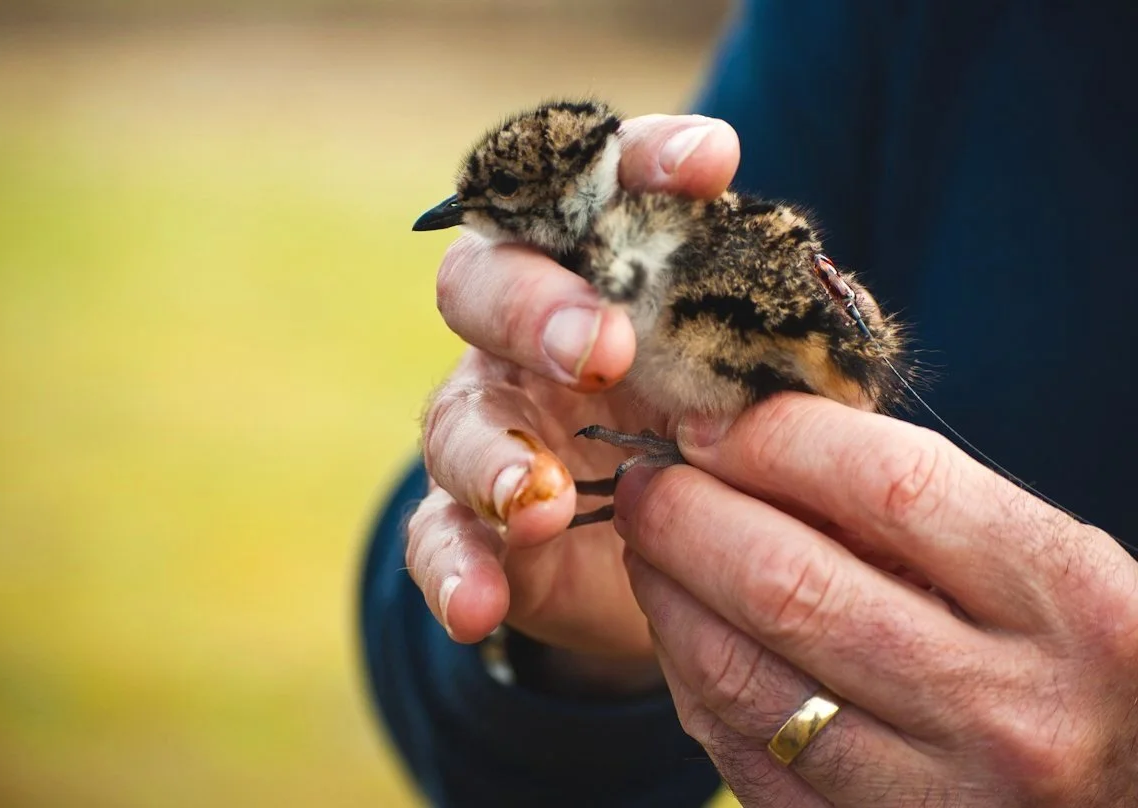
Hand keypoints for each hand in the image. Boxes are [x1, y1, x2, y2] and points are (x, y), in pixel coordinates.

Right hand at [406, 114, 740, 671]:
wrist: (673, 559)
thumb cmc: (718, 438)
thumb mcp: (762, 389)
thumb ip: (783, 349)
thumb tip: (835, 316)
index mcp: (601, 273)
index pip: (601, 189)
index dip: (645, 161)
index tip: (713, 166)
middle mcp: (524, 330)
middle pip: (488, 281)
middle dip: (536, 307)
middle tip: (600, 348)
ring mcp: (488, 423)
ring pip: (456, 417)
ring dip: (494, 455)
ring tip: (544, 500)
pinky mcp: (467, 518)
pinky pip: (434, 535)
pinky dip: (453, 568)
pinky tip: (478, 602)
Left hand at [614, 393, 1137, 805]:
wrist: (1124, 801)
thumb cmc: (1069, 659)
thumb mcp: (1038, 566)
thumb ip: (917, 505)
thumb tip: (751, 444)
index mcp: (1069, 602)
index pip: (888, 485)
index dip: (773, 439)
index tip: (712, 426)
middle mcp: (1009, 709)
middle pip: (788, 584)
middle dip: (685, 514)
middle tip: (649, 482)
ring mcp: (936, 798)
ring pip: (739, 675)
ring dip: (664, 592)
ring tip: (650, 545)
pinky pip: (735, 749)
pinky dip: (685, 676)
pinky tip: (681, 629)